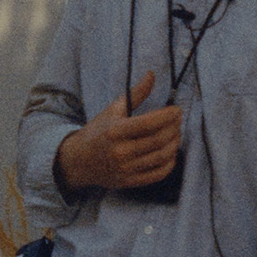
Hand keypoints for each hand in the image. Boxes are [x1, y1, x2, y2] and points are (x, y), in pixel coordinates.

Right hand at [55, 71, 182, 194]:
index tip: (176, 110)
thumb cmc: (98, 131)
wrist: (78, 161)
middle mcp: (120, 151)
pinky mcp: (130, 182)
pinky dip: (170, 162)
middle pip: (158, 140)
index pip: (149, 123)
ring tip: (176, 133)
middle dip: (174, 128)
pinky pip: (158, 174)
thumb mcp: (113, 110)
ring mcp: (126, 169)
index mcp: (115, 131)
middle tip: (178, 120)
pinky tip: (170, 152)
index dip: (168, 116)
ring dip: (175, 143)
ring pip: (161, 156)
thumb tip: (152, 75)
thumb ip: (135, 93)